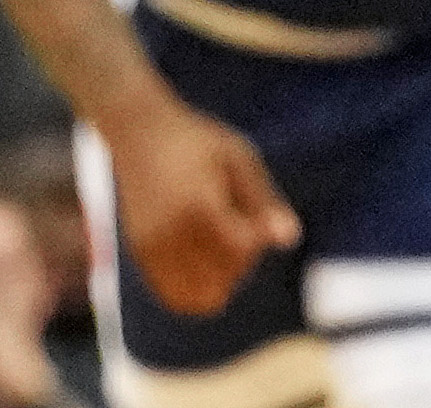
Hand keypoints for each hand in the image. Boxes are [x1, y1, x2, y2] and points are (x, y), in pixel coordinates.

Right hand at [101, 95, 297, 316]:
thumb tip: (291, 240)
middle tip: (239, 224)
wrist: (139, 133)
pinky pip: (176, 296)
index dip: (258, 236)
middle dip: (243, 260)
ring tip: (222, 244)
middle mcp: (170, 235)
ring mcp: (151, 249)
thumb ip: (263, 201)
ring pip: (199, 297)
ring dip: (221, 279)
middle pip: (224, 278)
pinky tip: (207, 258)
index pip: (242, 250)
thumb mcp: (239, 158)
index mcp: (198, 208)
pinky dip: (197, 288)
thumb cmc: (197, 141)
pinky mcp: (141, 255)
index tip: (256, 212)